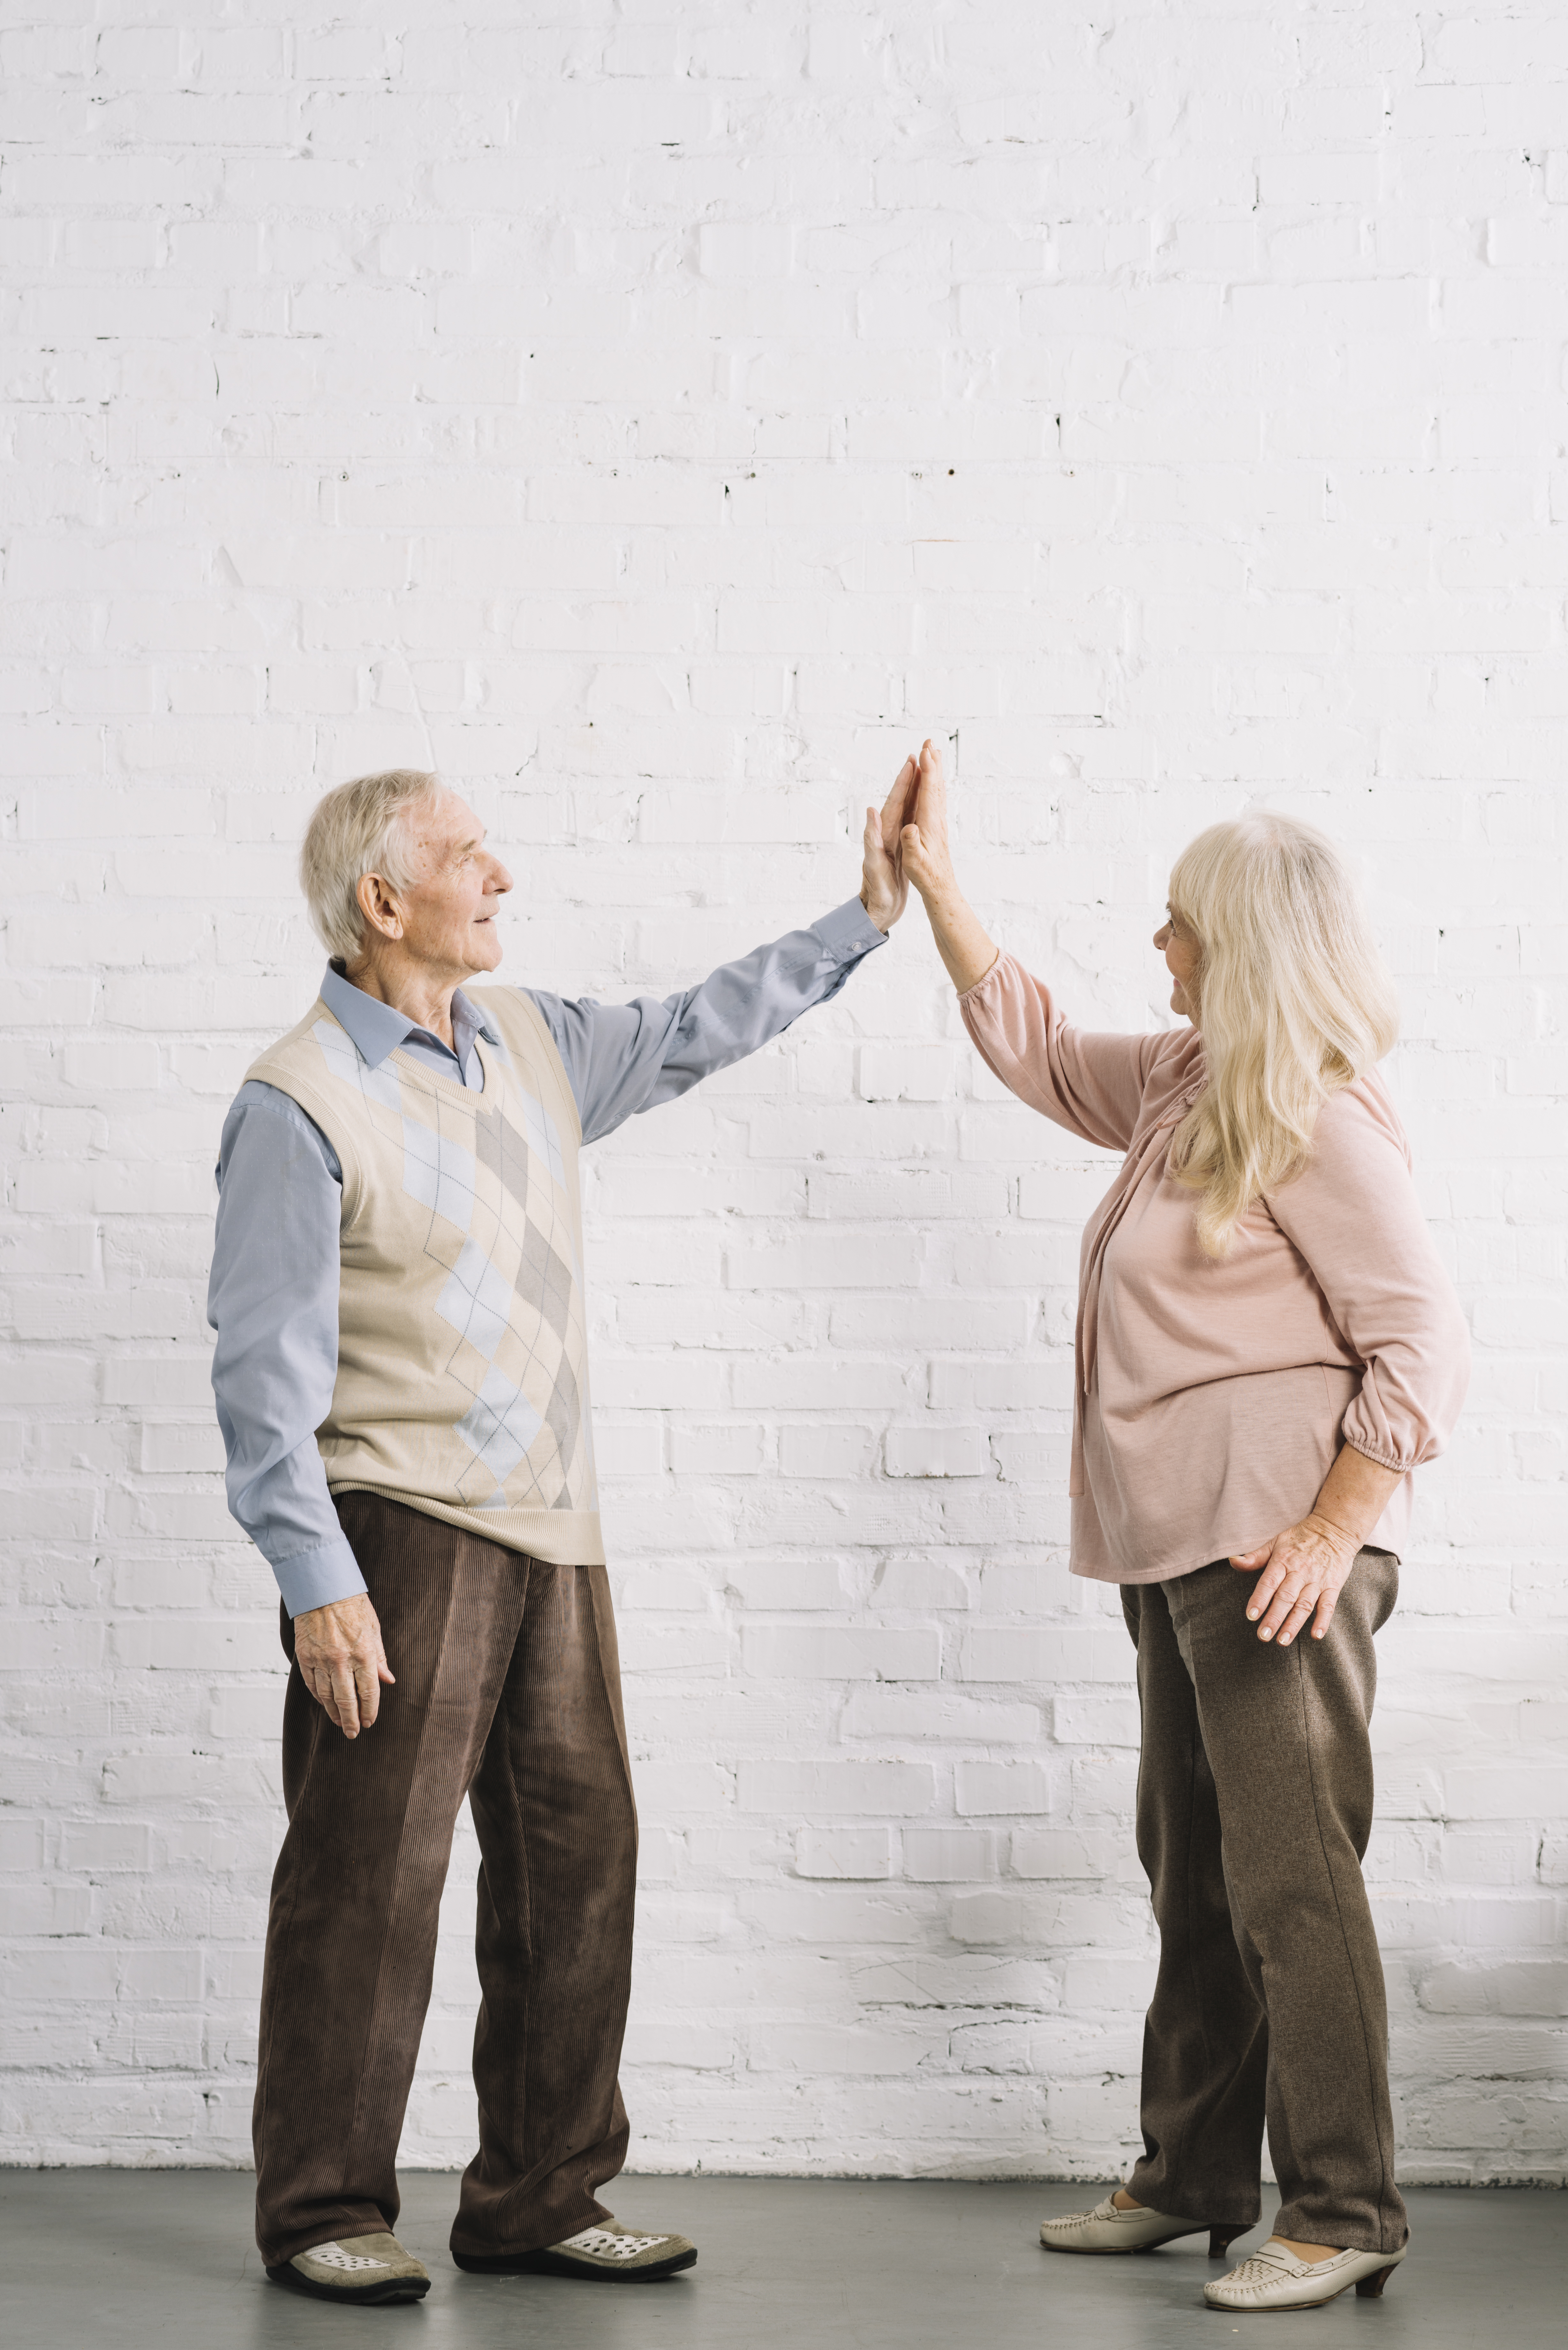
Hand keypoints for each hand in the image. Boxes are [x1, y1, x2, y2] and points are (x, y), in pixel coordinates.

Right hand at [293, 1592, 394, 1736]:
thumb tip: (388, 1680)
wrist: (322, 1588)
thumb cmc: (352, 1605)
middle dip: (351, 1720)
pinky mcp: (304, 1657)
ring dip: (334, 1712)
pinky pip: (312, 1684)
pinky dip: (319, 1697)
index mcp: (363, 1653)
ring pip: (327, 1696)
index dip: (370, 1710)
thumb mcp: (374, 1628)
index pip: (368, 1692)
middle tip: (353, 1733)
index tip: (370, 1722)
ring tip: (340, 1722)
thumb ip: (380, 1657)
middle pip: (346, 1700)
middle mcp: (341, 1660)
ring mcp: (320, 1660)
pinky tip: (325, 1703)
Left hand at [859, 754, 918, 930]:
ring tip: (925, 773)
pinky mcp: (902, 848)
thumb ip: (870, 839)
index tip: (911, 762)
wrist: (877, 911)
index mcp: (882, 835)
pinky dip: (920, 810)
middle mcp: (887, 833)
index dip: (902, 782)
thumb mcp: (873, 866)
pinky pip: (913, 822)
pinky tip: (925, 805)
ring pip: (908, 809)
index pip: (893, 802)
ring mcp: (895, 840)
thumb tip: (870, 811)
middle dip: (910, 779)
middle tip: (920, 757)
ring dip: (916, 791)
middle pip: (901, 800)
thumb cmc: (876, 892)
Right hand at [898, 736, 960, 904]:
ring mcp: (939, 822)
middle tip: (930, 741)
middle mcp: (936, 819)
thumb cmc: (925, 875)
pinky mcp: (938, 827)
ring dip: (936, 770)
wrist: (941, 887)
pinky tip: (935, 781)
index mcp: (929, 824)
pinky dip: (935, 784)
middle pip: (936, 784)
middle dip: (933, 762)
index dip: (927, 770)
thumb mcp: (914, 862)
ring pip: (938, 789)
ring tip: (934, 753)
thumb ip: (910, 843)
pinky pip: (937, 799)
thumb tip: (909, 828)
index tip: (925, 751)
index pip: (928, 791)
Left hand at [1230, 1515, 1359, 1644]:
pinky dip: (1323, 1621)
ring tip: (1282, 1640)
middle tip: (1263, 1636)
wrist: (1334, 1529)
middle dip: (1274, 1618)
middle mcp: (1300, 1571)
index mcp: (1283, 1560)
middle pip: (1285, 1597)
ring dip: (1293, 1624)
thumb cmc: (1300, 1538)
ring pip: (1304, 1605)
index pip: (1269, 1582)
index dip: (1260, 1599)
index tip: (1251, 1615)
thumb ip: (1254, 1557)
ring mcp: (1317, 1580)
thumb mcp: (1275, 1542)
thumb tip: (1232, 1561)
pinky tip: (1316, 1635)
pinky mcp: (1333, 1586)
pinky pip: (1328, 1605)